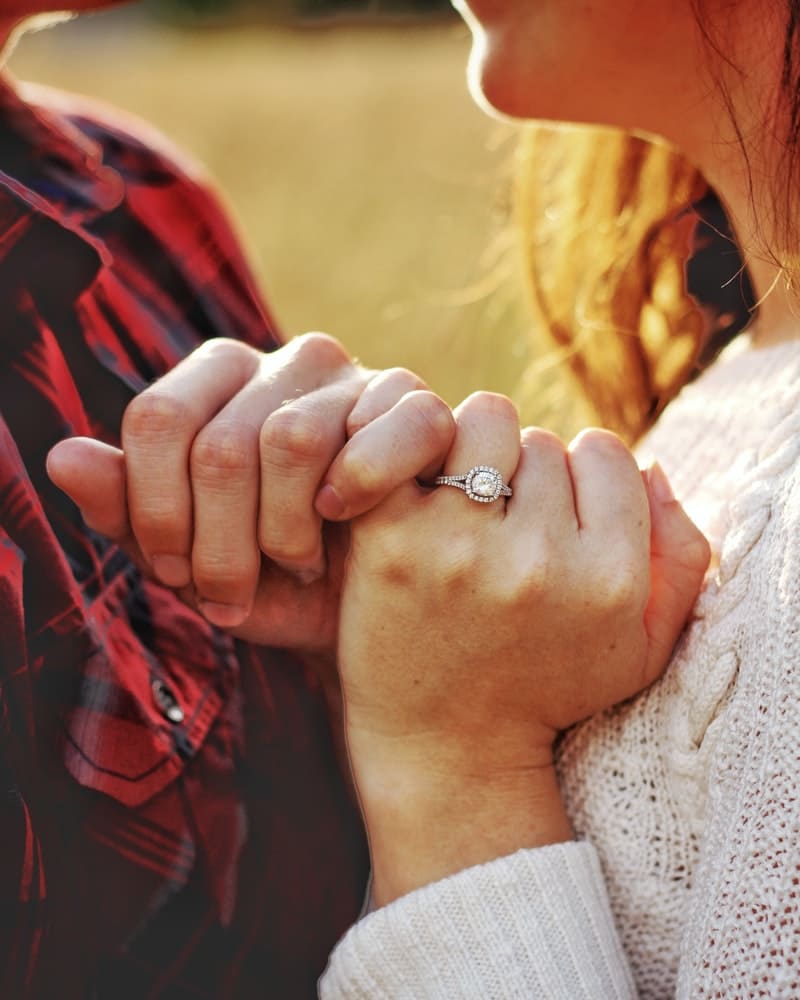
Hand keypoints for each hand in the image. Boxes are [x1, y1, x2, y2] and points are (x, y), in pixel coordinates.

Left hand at [46, 334, 453, 657]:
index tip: (171, 573)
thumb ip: (125, 509)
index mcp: (219, 376)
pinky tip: (348, 521)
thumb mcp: (186, 558)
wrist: (358, 609)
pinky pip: (382, 429)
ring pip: (290, 440)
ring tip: (296, 566)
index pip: (157, 417)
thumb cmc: (265, 578)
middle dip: (218, 545)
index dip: (155, 509)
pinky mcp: (416, 404)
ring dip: (285, 532)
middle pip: (220, 443)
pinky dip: (359, 489)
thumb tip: (62, 457)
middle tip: (230, 597)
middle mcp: (285, 360)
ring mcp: (355, 376)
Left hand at [337, 392, 709, 902]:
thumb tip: (654, 469)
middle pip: (542, 441)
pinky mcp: (394, 539)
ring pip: (484, 423)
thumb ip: (681, 555)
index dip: (584, 479)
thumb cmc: (550, 687)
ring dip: (477, 452)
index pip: (608, 454)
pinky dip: (418, 453)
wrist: (448, 747)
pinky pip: (417, 442)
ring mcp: (462, 547)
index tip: (561, 514)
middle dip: (528, 474)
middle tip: (506, 522)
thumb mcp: (645, 645)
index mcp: (609, 579)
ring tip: (465, 502)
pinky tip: (419, 493)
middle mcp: (539, 560)